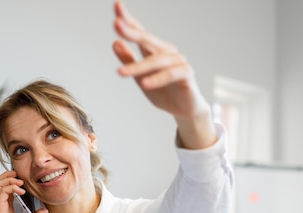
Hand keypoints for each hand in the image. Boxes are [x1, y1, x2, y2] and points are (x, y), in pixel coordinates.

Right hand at [0, 171, 46, 212]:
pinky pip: (2, 192)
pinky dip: (11, 187)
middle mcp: (1, 203)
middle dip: (7, 175)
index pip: (5, 186)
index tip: (23, 179)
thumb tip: (44, 210)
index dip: (12, 180)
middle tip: (19, 176)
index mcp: (6, 205)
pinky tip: (20, 191)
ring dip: (8, 179)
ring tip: (19, 182)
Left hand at [112, 1, 214, 148]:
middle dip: (132, 31)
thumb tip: (115, 42)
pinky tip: (145, 84)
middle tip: (117, 25)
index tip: (117, 5)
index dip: (129, 19)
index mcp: (154, 50)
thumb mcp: (140, 78)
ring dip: (138, 67)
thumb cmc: (164, 92)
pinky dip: (157, 79)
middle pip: (148, 39)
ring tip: (120, 73)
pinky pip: (171, 74)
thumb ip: (129, 61)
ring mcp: (178, 61)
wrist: (184, 110)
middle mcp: (167, 51)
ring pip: (156, 60)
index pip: (140, 31)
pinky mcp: (187, 74)